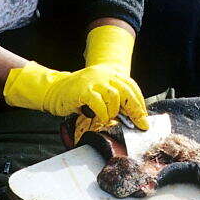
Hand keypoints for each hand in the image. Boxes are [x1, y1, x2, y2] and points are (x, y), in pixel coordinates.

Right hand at [5, 61, 148, 128]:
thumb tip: (134, 116)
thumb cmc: (79, 95)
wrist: (55, 89)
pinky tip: (99, 117)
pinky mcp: (83, 91)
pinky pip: (99, 103)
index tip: (144, 120)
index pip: (131, 87)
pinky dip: (102, 114)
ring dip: (114, 112)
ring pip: (114, 97)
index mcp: (110, 74)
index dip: (140, 104)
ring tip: (108, 118)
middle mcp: (104, 75)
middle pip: (126, 91)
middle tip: (138, 124)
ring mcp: (93, 82)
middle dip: (135, 110)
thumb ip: (115, 100)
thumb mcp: (100, 93)